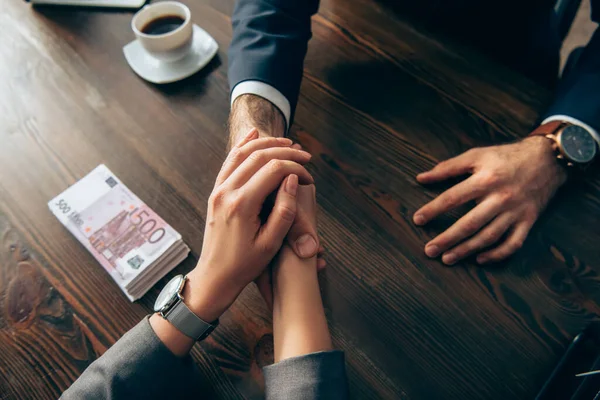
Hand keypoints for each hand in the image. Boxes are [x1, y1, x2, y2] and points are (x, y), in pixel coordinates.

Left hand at [186, 129, 313, 320]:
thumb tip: (292, 179)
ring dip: (266, 144)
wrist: (214, 276)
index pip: (273, 170)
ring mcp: (218, 190)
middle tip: (306, 156)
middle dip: (285, 152)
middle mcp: (226, 192)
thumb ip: (285, 210)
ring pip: (242, 153)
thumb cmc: (245, 265)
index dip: (296, 168)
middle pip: (259, 156)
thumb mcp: (271, 243)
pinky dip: (242, 145)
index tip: (310, 178)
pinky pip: (229, 161)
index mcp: (242, 205)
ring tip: (288, 143)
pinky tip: (253, 134)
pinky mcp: (216, 192)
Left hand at [413, 136, 567, 264]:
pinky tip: (479, 260)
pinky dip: (497, 254)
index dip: (433, 210)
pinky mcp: (528, 221)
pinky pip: (514, 243)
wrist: (548, 159)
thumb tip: (421, 178)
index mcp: (485, 179)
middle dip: (447, 239)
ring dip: (467, 250)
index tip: (417, 220)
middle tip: (429, 250)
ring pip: (489, 237)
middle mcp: (500, 198)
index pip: (452, 198)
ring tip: (447, 259)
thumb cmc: (506, 157)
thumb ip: (448, 167)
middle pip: (470, 223)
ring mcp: (516, 211)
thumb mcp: (477, 155)